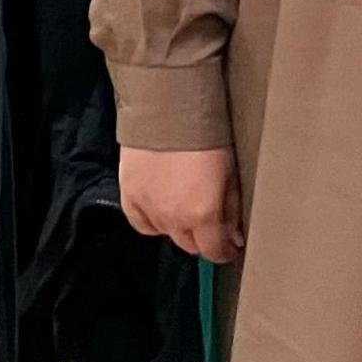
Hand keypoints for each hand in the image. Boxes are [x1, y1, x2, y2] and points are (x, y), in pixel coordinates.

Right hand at [120, 146, 242, 263]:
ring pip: (166, 234)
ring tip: (183, 206)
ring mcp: (148, 209)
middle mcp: (173, 219)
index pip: (214, 251)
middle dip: (203, 238)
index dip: (225, 251)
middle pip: (190, 245)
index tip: (230, 244)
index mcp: (203, 215)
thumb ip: (231, 210)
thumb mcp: (230, 175)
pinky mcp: (128, 195)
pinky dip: (152, 220)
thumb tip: (233, 235)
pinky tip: (159, 208)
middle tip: (210, 222)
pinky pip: (141, 223)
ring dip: (178, 227)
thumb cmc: (206, 137)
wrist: (167, 109)